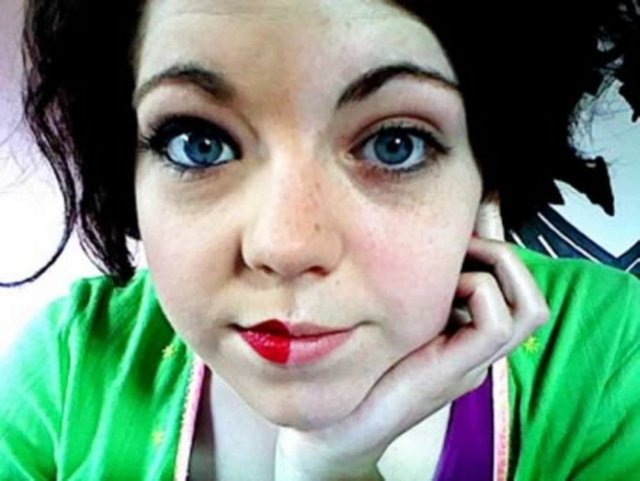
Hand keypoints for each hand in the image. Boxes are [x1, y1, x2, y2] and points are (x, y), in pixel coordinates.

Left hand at [274, 200, 548, 480]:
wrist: (341, 424)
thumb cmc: (365, 364)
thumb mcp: (397, 314)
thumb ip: (415, 286)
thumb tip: (418, 235)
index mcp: (469, 335)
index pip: (512, 288)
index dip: (498, 245)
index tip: (472, 213)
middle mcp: (481, 349)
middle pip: (531, 297)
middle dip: (504, 252)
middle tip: (467, 237)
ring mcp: (475, 363)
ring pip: (529, 308)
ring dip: (500, 268)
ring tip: (462, 257)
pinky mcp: (458, 371)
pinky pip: (495, 323)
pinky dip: (478, 292)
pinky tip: (445, 288)